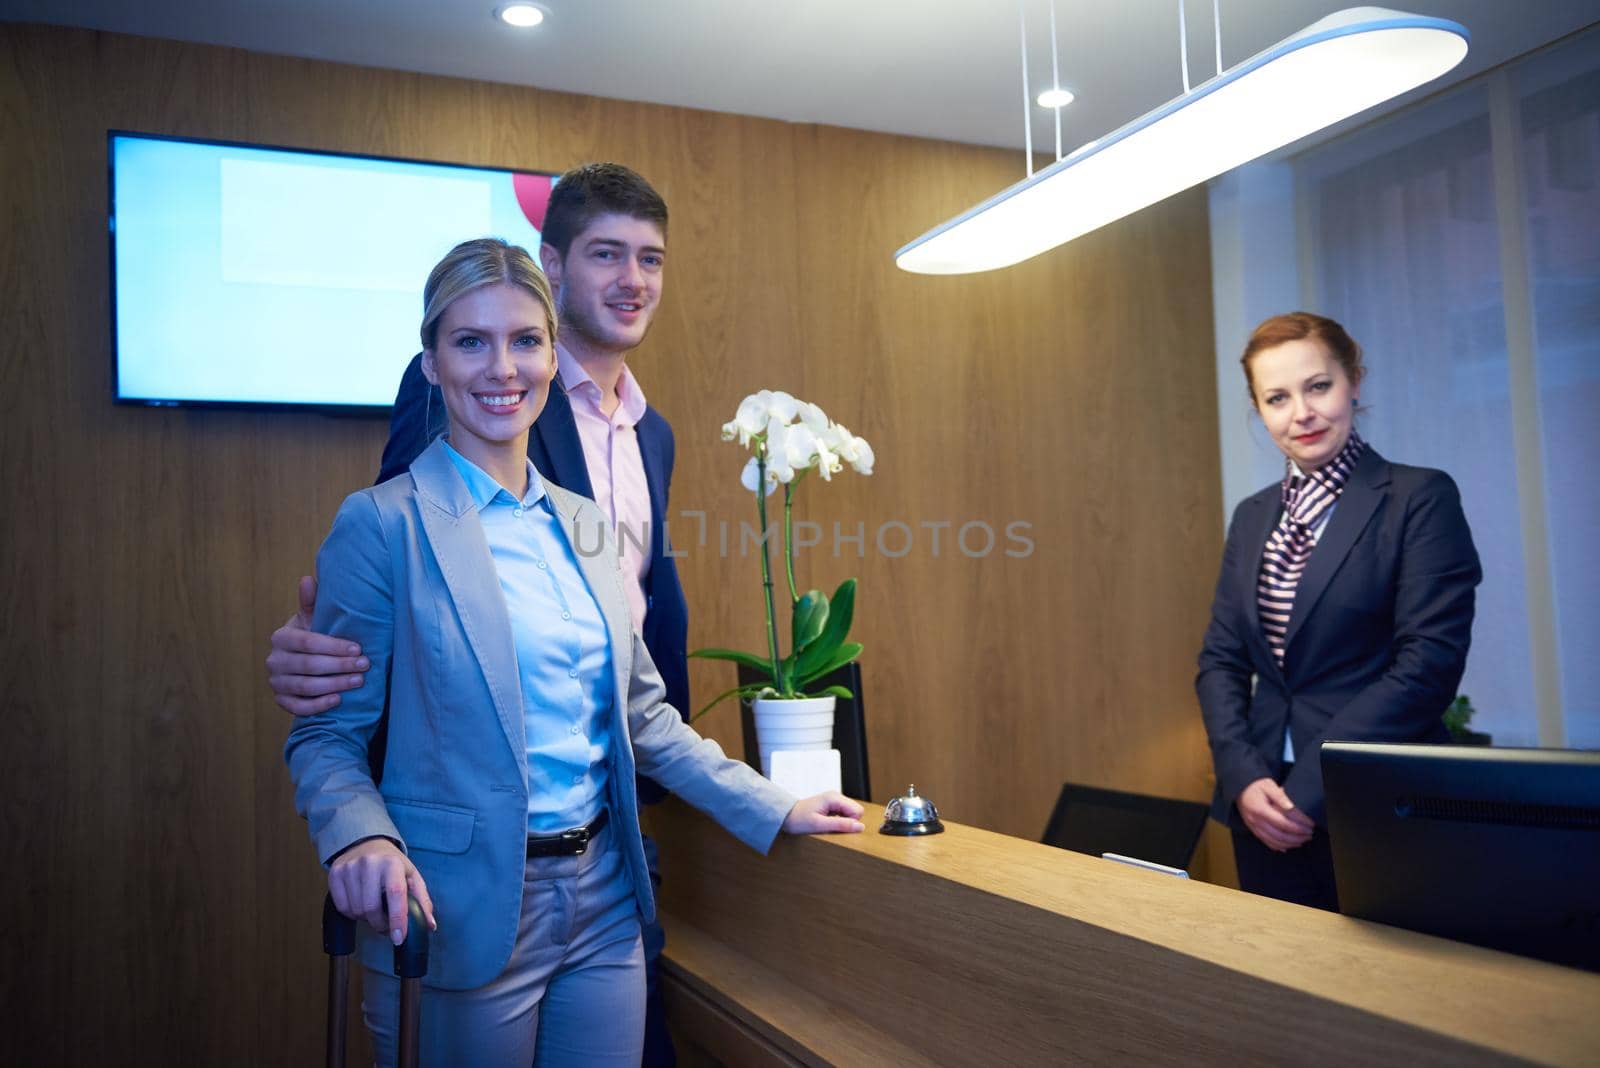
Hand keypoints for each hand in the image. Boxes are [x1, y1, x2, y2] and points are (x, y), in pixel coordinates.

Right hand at [265, 575, 367, 715]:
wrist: (303, 662)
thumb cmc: (313, 636)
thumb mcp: (313, 619)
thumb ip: (311, 602)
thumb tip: (307, 579)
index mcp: (281, 637)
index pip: (308, 642)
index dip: (333, 646)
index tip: (358, 648)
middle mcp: (274, 660)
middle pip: (308, 665)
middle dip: (339, 666)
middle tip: (364, 665)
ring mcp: (276, 682)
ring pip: (305, 687)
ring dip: (334, 685)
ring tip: (358, 681)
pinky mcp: (281, 700)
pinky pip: (298, 707)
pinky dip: (318, 705)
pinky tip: (338, 700)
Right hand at [327, 837, 436, 944]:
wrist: (367, 843)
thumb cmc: (392, 863)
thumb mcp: (411, 876)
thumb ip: (422, 901)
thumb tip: (430, 925)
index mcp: (392, 863)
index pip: (395, 894)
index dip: (398, 919)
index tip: (399, 938)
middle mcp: (369, 863)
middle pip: (371, 908)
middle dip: (380, 924)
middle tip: (386, 925)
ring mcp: (350, 867)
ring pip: (356, 910)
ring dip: (366, 919)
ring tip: (374, 910)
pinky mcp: (334, 873)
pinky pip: (342, 907)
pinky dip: (352, 914)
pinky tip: (360, 904)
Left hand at [782, 792, 865, 834]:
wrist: (785, 816)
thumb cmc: (799, 820)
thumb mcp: (819, 825)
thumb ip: (840, 825)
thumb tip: (860, 826)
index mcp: (834, 798)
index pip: (858, 811)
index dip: (851, 823)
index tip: (837, 827)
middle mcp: (836, 796)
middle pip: (856, 811)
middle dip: (848, 822)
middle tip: (832, 827)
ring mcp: (834, 800)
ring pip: (850, 813)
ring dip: (843, 822)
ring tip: (827, 825)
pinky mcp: (831, 805)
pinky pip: (843, 814)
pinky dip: (838, 821)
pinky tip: (827, 823)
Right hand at [1236, 777, 1314, 851]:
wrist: (1239, 789)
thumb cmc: (1255, 786)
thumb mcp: (1268, 785)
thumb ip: (1280, 796)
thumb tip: (1291, 807)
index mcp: (1260, 810)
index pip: (1282, 823)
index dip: (1298, 827)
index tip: (1310, 826)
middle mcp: (1255, 821)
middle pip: (1279, 835)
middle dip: (1297, 837)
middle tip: (1309, 835)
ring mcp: (1253, 827)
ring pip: (1274, 841)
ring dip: (1290, 843)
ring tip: (1302, 841)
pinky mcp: (1253, 830)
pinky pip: (1266, 842)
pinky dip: (1278, 846)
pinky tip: (1287, 847)